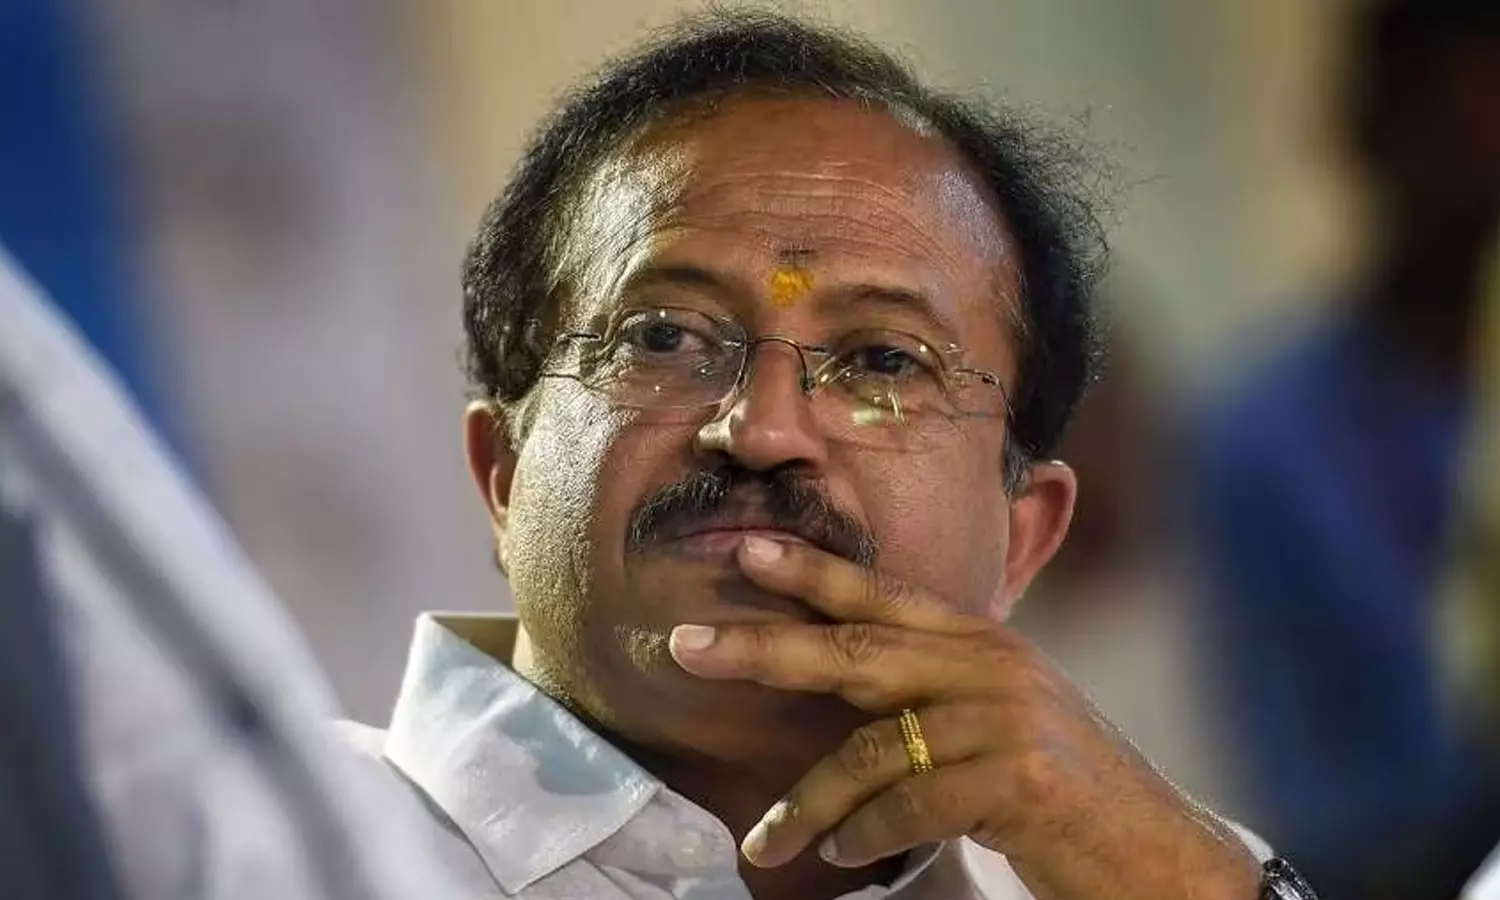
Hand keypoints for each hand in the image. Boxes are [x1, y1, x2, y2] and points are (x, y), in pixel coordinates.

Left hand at [667, 536, 1259, 899]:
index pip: (882, 596)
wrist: (1157, 858)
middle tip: (683, 648)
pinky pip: (907, 803)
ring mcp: (1007, 717)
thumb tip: (836, 677)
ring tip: (764, 844)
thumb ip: (930, 690)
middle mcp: (991, 665)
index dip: (809, 571)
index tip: (744, 552)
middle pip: (854, 649)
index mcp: (982, 642)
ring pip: (869, 751)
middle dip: (761, 648)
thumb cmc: (1063, 792)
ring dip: (805, 806)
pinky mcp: (1019, 778)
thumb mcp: (999, 719)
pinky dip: (863, 834)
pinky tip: (841, 855)